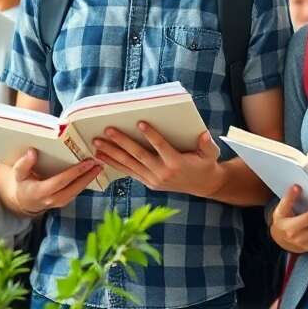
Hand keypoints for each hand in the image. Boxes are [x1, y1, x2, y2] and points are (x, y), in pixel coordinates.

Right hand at [7, 150, 102, 215]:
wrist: (24, 202)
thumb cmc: (22, 184)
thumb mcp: (18, 173)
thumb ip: (24, 163)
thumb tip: (32, 151)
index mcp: (40, 192)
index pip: (61, 181)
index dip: (75, 172)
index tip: (87, 163)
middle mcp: (52, 199)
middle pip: (74, 188)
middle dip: (87, 176)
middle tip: (98, 164)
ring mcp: (60, 202)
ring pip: (78, 191)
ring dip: (89, 179)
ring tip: (98, 167)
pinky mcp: (65, 201)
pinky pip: (77, 192)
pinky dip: (85, 182)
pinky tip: (91, 173)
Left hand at [91, 124, 223, 196]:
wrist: (204, 185)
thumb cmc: (205, 164)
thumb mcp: (210, 154)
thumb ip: (207, 145)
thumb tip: (204, 135)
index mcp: (176, 163)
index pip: (161, 147)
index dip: (151, 135)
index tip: (140, 123)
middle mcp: (162, 173)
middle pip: (139, 155)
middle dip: (122, 142)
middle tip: (108, 130)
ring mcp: (153, 179)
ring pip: (129, 164)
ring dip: (112, 153)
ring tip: (97, 143)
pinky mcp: (148, 182)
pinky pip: (128, 172)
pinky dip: (114, 164)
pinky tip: (101, 156)